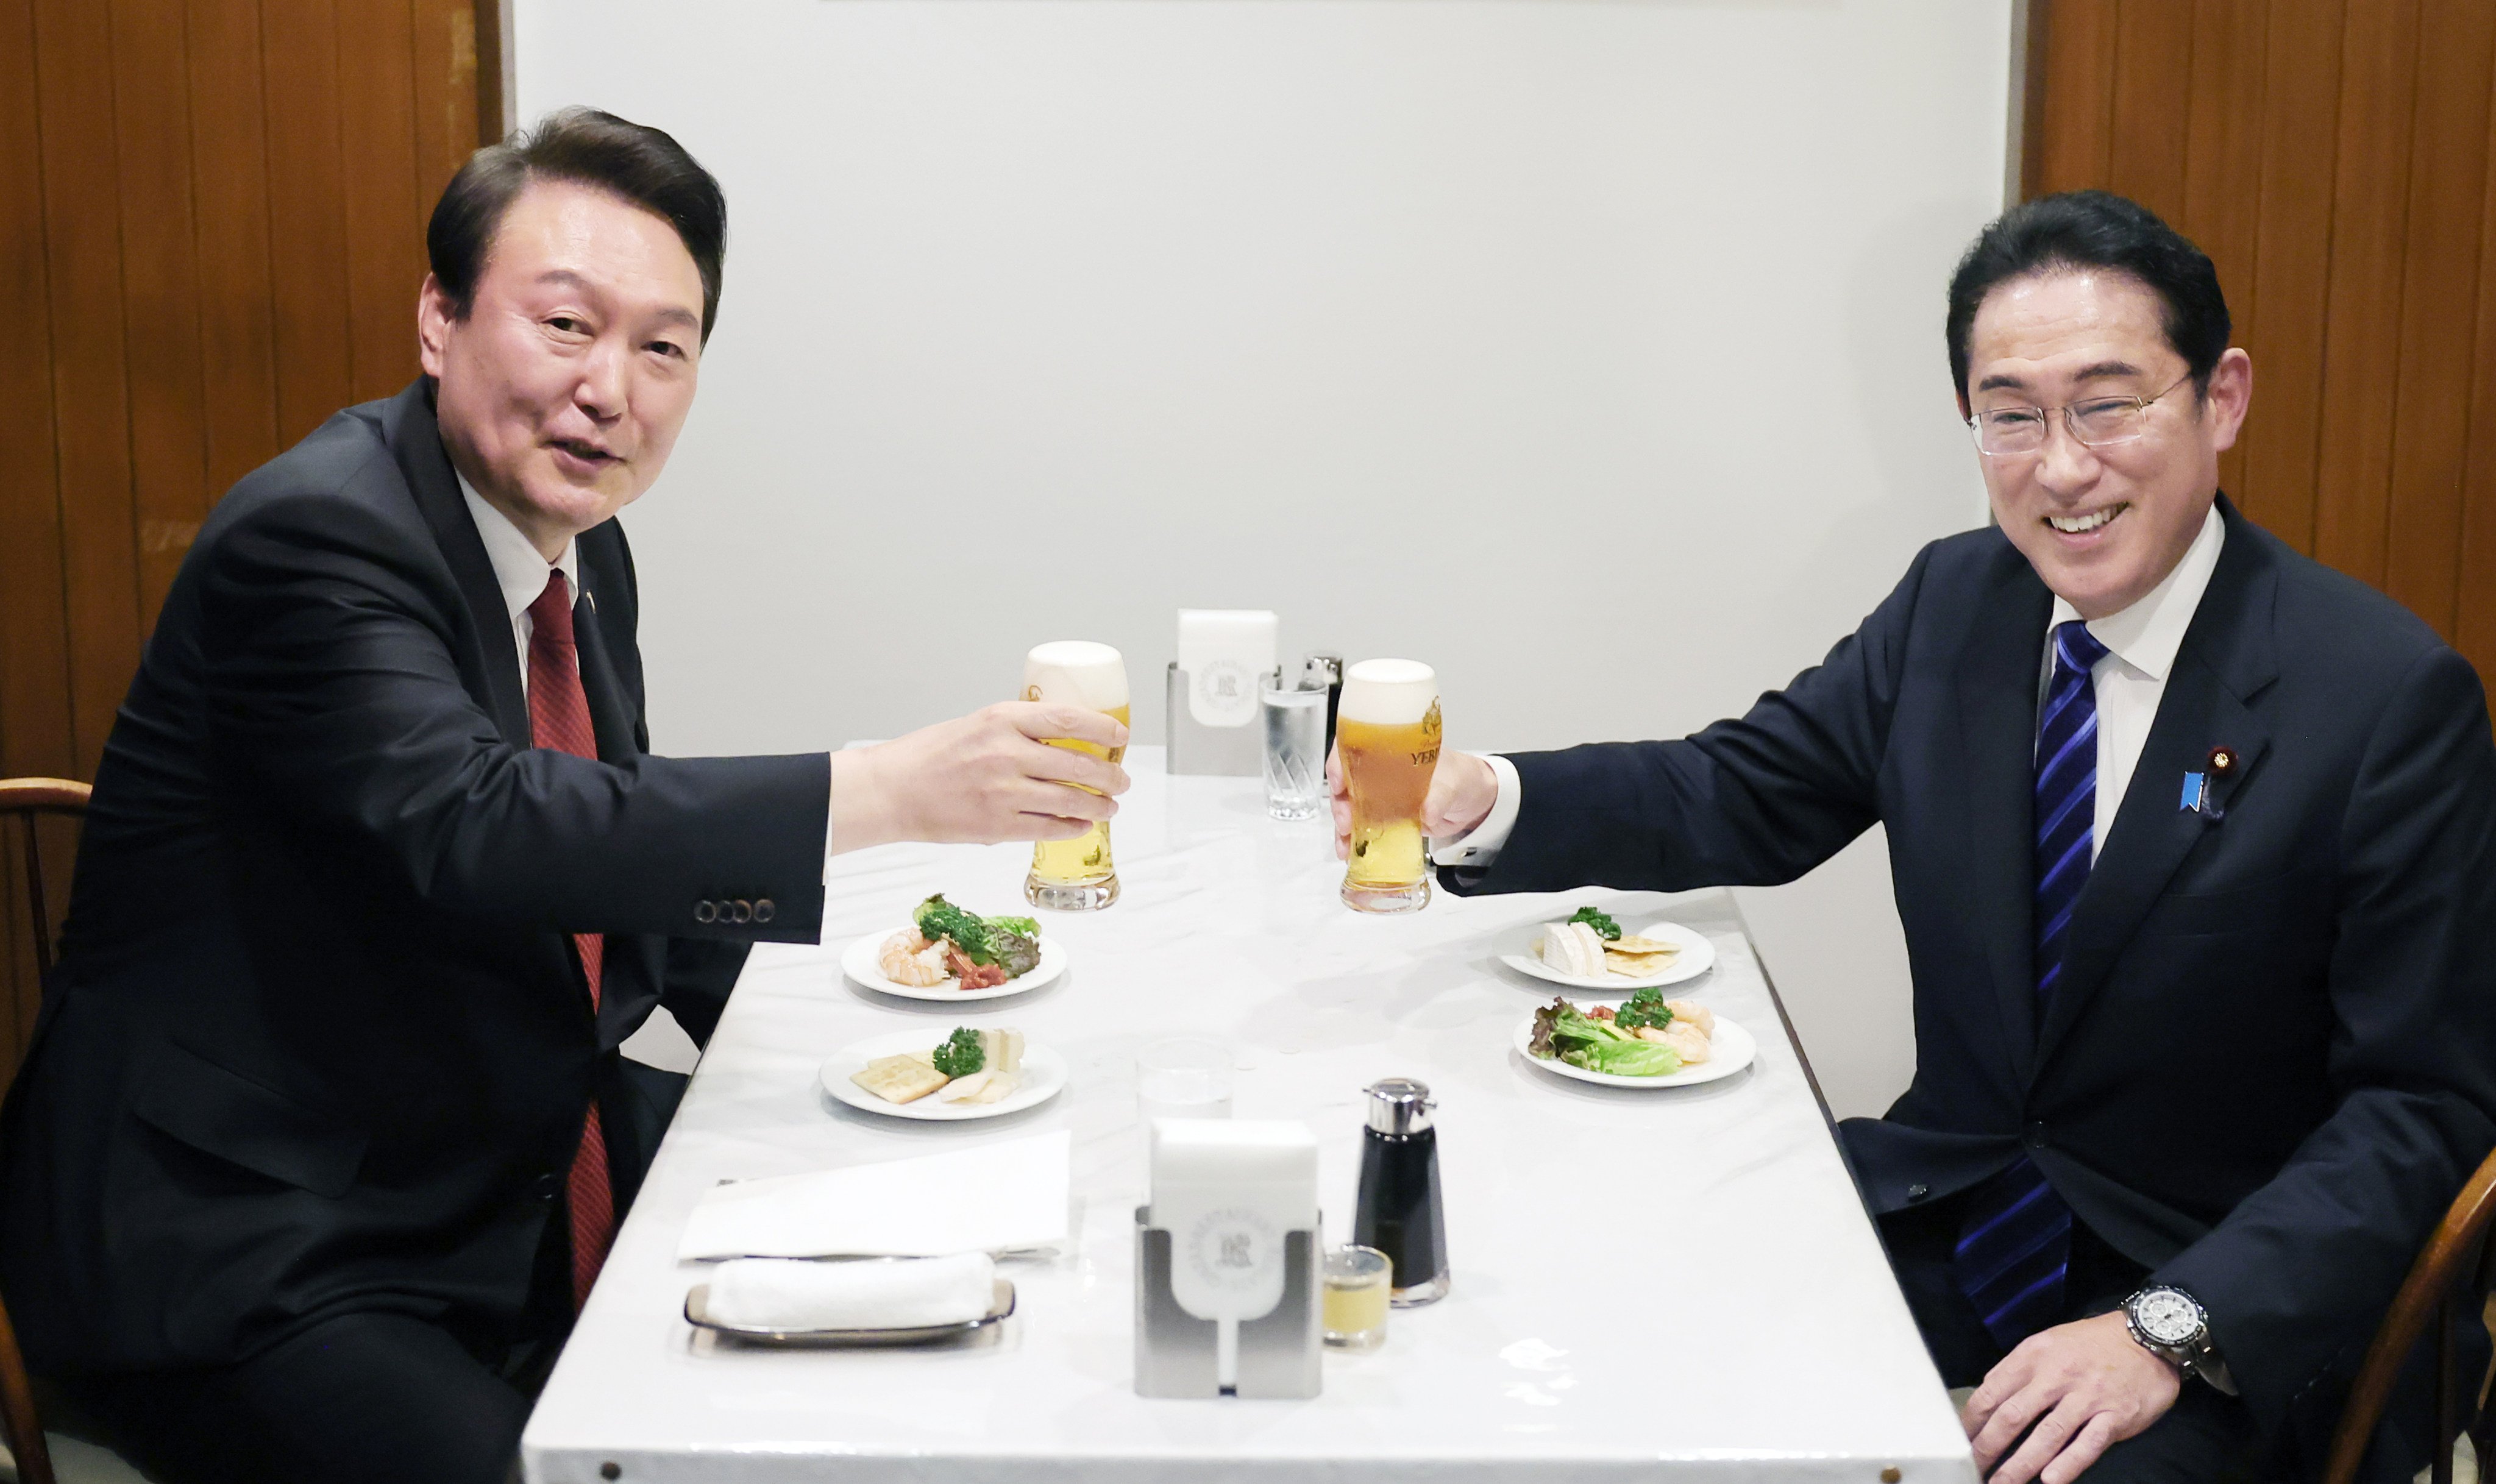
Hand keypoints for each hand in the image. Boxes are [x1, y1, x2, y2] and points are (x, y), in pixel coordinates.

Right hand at [831, 702, 1129, 852]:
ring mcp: (1002, 791)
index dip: (1103, 728)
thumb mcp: (977, 725)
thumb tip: (1062, 741)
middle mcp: (1005, 753)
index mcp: (1001, 719)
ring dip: (1099, 804)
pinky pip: (1049, 828)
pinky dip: (1073, 828)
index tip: (1120, 735)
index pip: (1068, 719)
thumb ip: (1016, 731)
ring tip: (1110, 806)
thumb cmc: (930, 756)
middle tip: (1122, 779)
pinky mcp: (996, 825)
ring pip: (1070, 799)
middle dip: (1110, 775)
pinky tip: (1083, 825)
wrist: (891, 790)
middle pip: (1078, 763)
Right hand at [1329, 746, 1500, 860]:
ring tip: (1345, 845)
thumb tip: (1427, 812)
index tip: (1338, 782)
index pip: (1356, 747)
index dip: (1340, 762)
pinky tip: (1351, 852)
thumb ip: (1439, 795)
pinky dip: (1355, 840)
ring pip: (1351, 807)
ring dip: (1343, 826)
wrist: (1475, 802)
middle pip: (1347, 781)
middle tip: (1346, 822)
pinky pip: (1364, 827)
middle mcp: (1382, 771)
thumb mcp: (1454, 782)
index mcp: (1393, 750)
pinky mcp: (1387, 818)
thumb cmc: (1463, 778)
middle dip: (1340, 803)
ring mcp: (1382, 796)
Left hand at [1962, 1311, 2180, 1482]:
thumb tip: (1988, 1396)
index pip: (1992, 1391)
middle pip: (2013, 1417)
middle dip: (1988, 1447)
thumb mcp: (2047, 1343)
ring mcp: (2087, 1397)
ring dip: (2020, 1465)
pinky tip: (2050, 1480)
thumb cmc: (2091, 1343)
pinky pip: (2088, 1444)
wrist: (2148, 1337)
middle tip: (1974, 1468)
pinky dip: (2068, 1465)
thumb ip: (2018, 1369)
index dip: (1972, 1420)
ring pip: (2047, 1436)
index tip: (1961, 1441)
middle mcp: (2056, 1376)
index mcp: (2033, 1356)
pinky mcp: (2115, 1416)